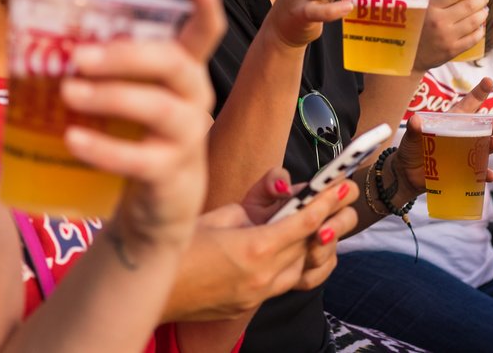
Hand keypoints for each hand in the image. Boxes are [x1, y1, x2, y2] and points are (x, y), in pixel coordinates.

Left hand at [62, 0, 223, 254]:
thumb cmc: (134, 135)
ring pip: (160, 108)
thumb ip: (102, 68)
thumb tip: (42, 38)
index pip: (204, 31)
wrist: (154, 205)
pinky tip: (74, 140)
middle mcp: (194, 97)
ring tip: (68, 93)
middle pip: (175, 63)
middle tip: (78, 57)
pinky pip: (140, 159)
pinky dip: (104, 148)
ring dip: (111, 96)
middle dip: (127, 54)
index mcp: (183, 69)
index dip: (205, 5)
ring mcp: (187, 136)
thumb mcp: (126, 95)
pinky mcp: (171, 173)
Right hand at [163, 168, 359, 320]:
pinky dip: (294, 265)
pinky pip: (284, 283)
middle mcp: (263, 275)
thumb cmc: (177, 244)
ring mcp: (256, 295)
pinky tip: (295, 251)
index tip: (342, 186)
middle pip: (309, 244)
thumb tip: (281, 198)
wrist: (150, 287)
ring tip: (323, 225)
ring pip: (302, 268)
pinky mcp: (247, 305)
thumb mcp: (218, 215)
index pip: (304, 221)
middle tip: (342, 200)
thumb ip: (254, 207)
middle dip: (328, 220)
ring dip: (313, 246)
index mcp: (255, 247)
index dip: (327, 201)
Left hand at [390, 78, 492, 202]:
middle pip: (480, 128)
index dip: (478, 93)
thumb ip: (414, 130)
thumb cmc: (411, 149)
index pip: (467, 106)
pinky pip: (478, 174)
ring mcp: (464, 155)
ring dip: (490, 146)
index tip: (488, 81)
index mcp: (450, 123)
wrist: (407, 175)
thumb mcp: (411, 138)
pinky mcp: (463, 172)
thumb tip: (415, 120)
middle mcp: (461, 137)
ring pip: (483, 149)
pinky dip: (485, 175)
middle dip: (491, 124)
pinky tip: (491, 175)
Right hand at [413, 0, 488, 69]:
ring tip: (485, 9)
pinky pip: (473, 39)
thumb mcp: (416, 10)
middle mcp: (439, 22)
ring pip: (474, 22)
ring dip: (483, 13)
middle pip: (468, 6)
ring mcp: (447, 37)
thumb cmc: (410, 29)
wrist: (406, 57)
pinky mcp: (452, 50)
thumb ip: (433, 0)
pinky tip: (481, 26)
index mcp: (429, 8)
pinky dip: (480, 31)